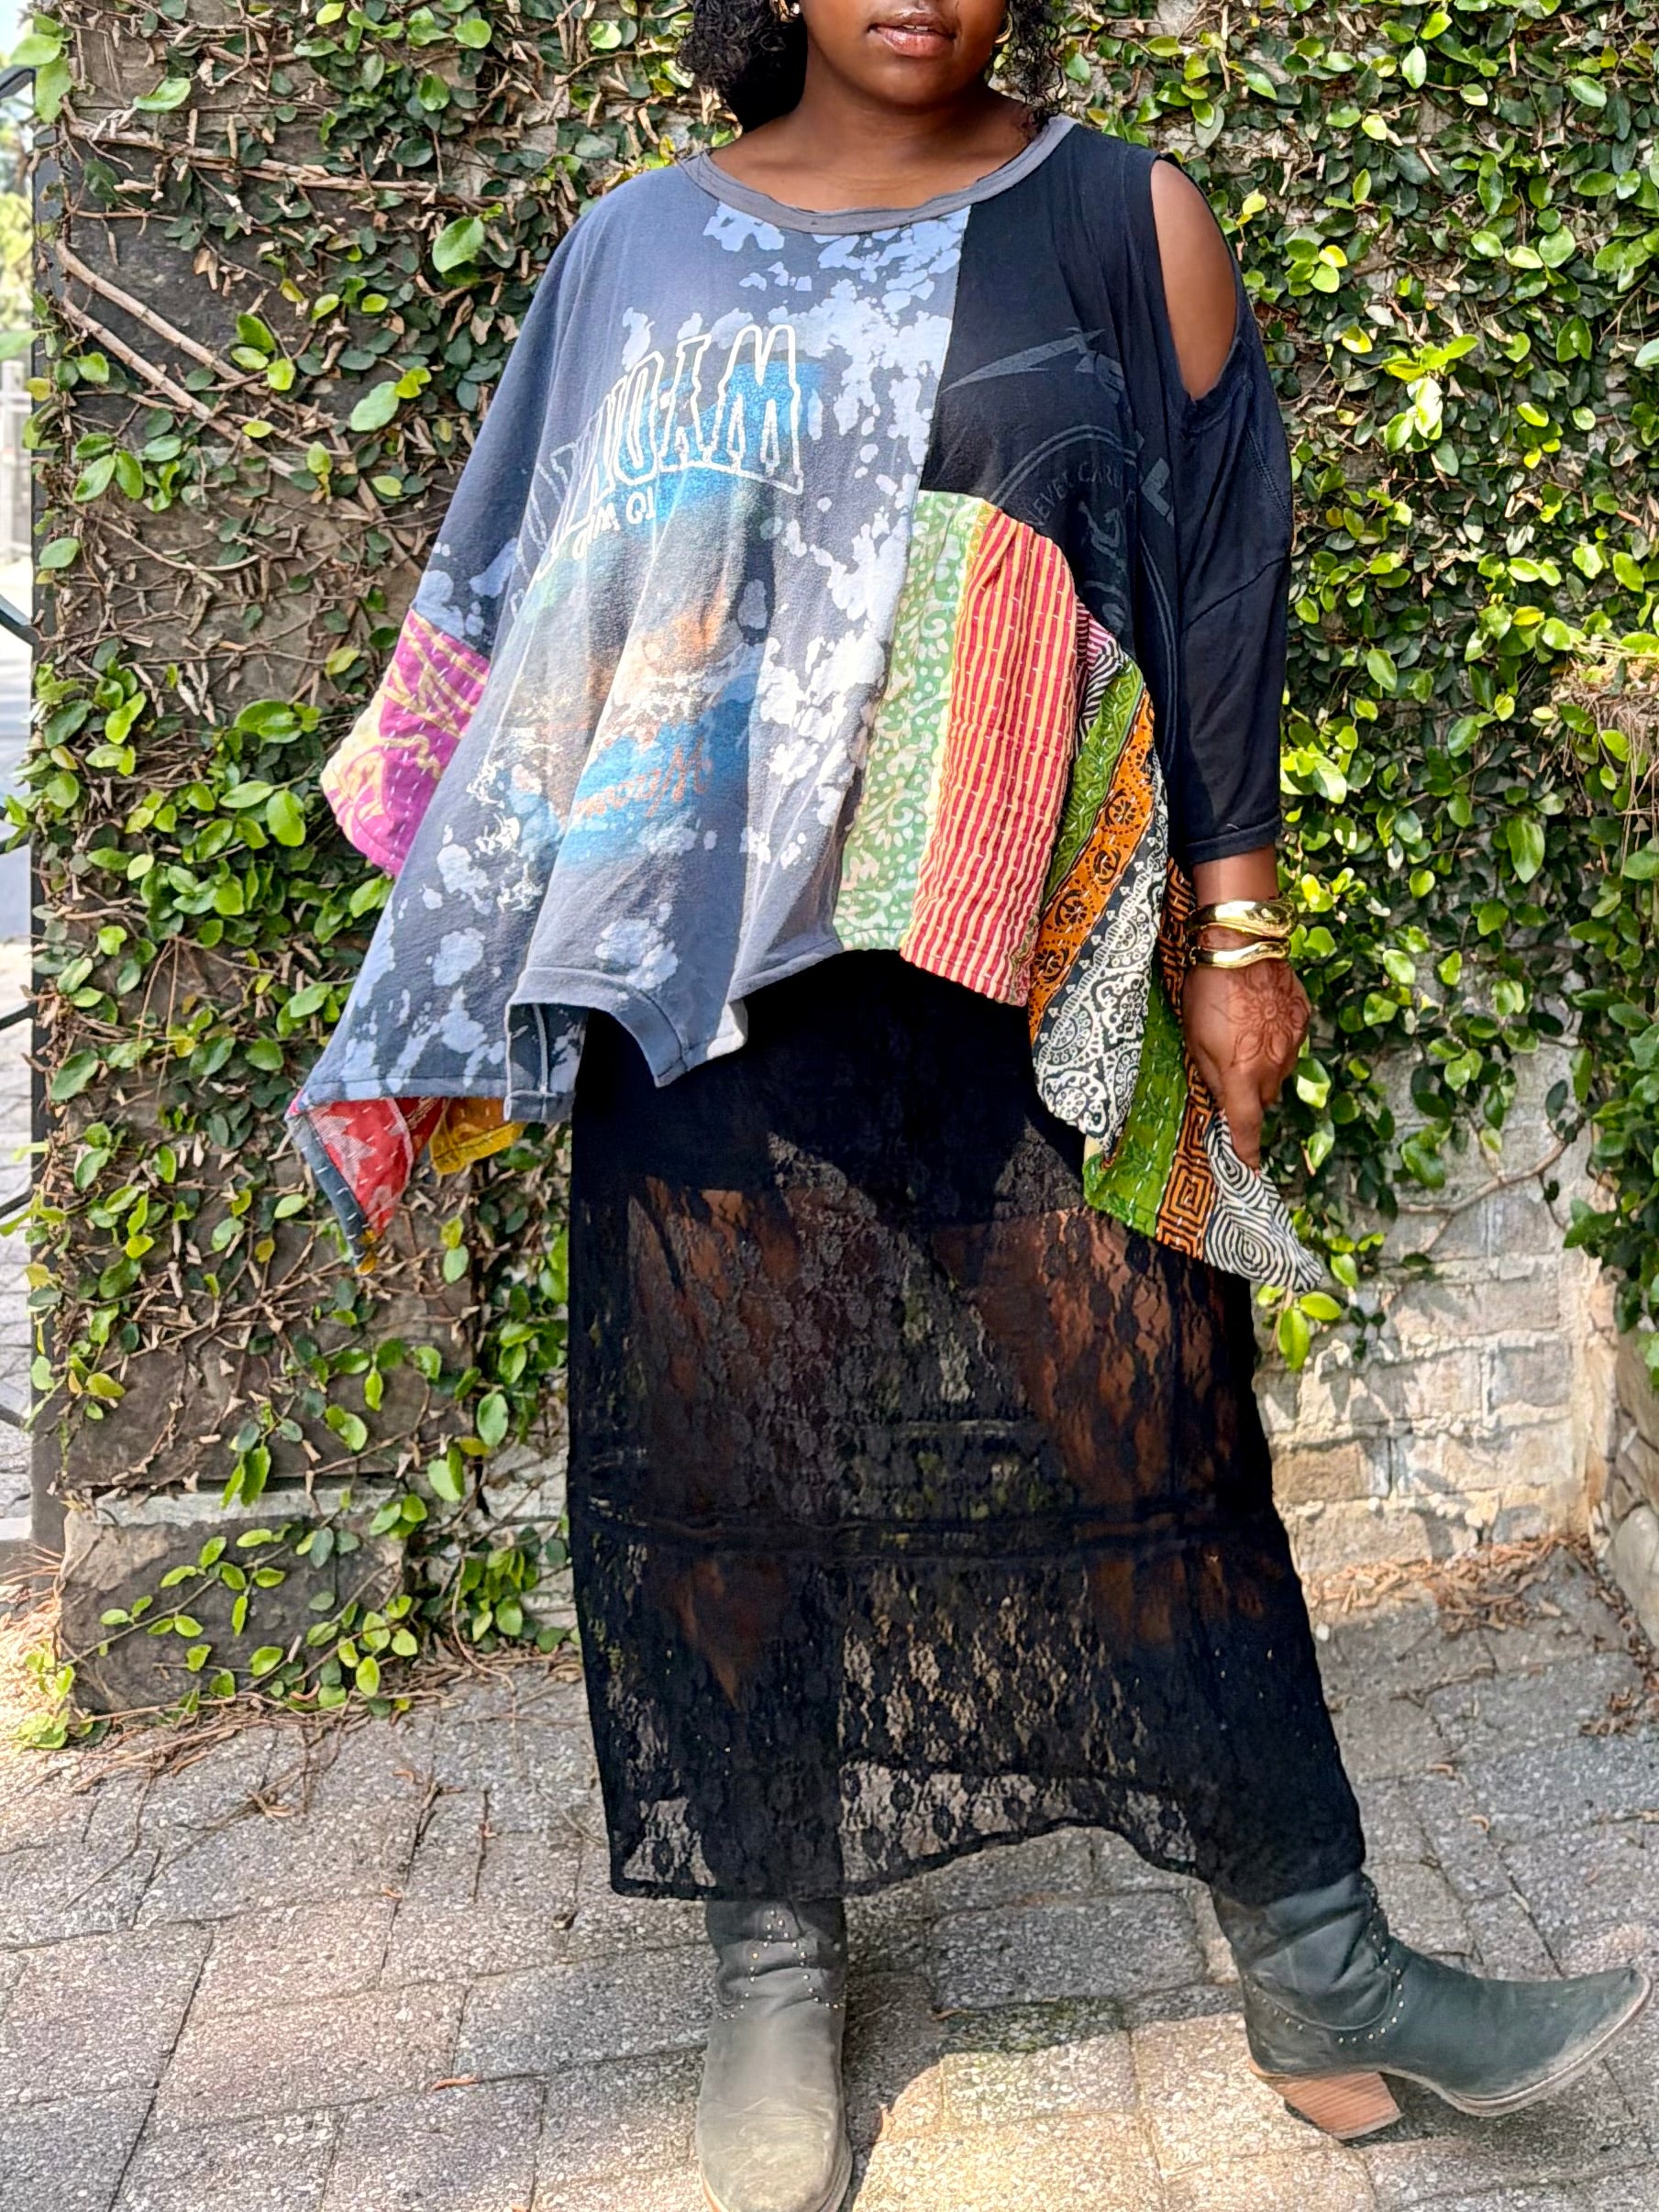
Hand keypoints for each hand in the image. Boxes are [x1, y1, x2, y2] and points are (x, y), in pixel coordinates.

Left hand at [1181, 953, 1309, 1171]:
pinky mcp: (1303, 1021)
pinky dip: (1276, 1042)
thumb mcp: (1195, 1040)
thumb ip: (1213, 1078)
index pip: (1247, 1126)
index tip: (1249, 1170)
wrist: (1243, 946)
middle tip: (1228, 1071)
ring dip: (1262, 1068)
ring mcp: (1293, 1044)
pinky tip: (1260, 1019)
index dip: (1247, 1151)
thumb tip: (1224, 1106)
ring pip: (1278, 1073)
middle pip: (1262, 1099)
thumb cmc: (1208, 993)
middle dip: (1247, 1095)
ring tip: (1242, 1037)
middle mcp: (1273, 1067)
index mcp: (1242, 1077)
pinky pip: (1290, 1046)